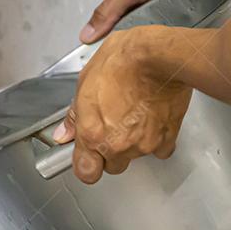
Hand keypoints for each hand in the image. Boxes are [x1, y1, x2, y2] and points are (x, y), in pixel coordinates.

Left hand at [54, 26, 191, 183]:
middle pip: (112, 166)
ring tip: (135, 114)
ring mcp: (143, 144)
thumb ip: (74, 116)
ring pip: (136, 156)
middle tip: (115, 127)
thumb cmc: (122, 62)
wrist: (159, 56)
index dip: (88, 166)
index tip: (89, 158)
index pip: (86, 173)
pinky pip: (160, 150)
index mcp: (93, 133)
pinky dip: (157, 140)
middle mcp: (117, 144)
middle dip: (112, 152)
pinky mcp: (166, 139)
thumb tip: (64, 133)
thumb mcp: (85, 82)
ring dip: (135, 143)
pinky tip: (153, 120)